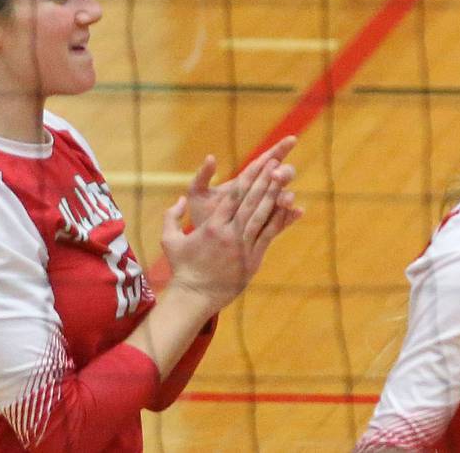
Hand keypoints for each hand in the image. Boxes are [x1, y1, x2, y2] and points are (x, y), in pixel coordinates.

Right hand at [162, 159, 302, 311]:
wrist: (194, 297)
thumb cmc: (182, 268)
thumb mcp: (169, 241)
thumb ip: (172, 217)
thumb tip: (180, 199)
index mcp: (212, 226)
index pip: (233, 196)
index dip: (248, 177)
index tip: (259, 162)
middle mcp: (229, 234)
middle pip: (251, 201)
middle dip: (264, 180)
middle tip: (277, 162)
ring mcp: (243, 247)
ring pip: (262, 216)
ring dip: (274, 195)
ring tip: (284, 179)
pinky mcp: (253, 259)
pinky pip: (269, 235)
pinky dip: (280, 219)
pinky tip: (290, 207)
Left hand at [185, 135, 297, 230]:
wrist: (204, 247)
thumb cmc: (202, 218)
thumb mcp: (198, 196)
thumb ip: (202, 177)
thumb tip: (211, 157)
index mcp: (247, 180)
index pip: (267, 160)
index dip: (281, 149)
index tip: (292, 139)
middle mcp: (262, 192)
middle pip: (282, 176)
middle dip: (284, 172)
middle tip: (277, 174)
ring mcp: (268, 209)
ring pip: (285, 197)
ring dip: (288, 195)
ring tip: (285, 199)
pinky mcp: (269, 227)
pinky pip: (285, 220)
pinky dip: (293, 215)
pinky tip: (299, 212)